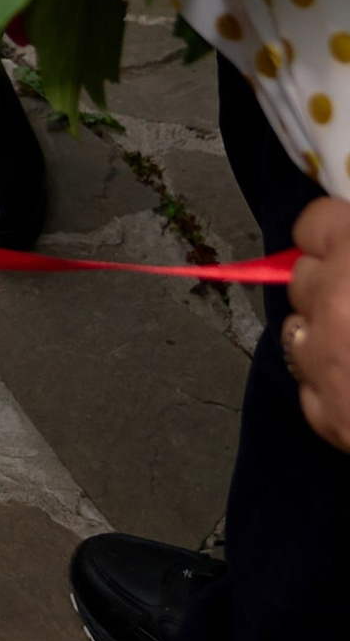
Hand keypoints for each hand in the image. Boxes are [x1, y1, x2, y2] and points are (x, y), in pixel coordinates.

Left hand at [285, 196, 349, 450]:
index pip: (314, 224)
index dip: (335, 234)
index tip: (347, 243)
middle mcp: (337, 307)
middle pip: (302, 276)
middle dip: (331, 283)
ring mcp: (328, 365)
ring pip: (296, 330)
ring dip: (325, 334)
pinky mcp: (331, 416)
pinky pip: (309, 385)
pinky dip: (331, 384)